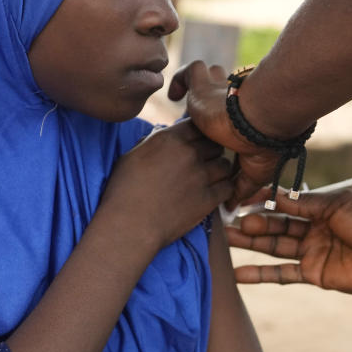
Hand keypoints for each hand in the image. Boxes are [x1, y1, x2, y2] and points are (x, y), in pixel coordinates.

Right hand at [100, 119, 231, 249]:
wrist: (128, 226)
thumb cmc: (123, 192)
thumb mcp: (132, 156)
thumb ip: (153, 142)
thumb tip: (162, 135)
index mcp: (169, 139)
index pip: (198, 125)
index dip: (199, 134)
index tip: (196, 143)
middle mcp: (189, 154)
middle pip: (215, 144)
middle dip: (211, 152)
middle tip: (204, 163)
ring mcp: (201, 177)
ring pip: (225, 165)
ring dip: (219, 171)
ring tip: (210, 179)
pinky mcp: (208, 200)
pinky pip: (228, 188)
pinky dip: (224, 190)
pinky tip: (215, 194)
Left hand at [168, 61, 279, 205]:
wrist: (259, 123)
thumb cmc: (263, 147)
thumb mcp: (253, 174)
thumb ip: (239, 188)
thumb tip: (230, 207)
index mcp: (238, 126)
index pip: (225, 123)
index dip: (217, 131)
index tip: (204, 149)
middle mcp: (229, 107)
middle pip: (217, 98)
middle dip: (210, 106)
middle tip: (194, 128)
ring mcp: (217, 93)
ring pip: (208, 75)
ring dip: (199, 84)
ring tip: (184, 99)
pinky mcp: (204, 86)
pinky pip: (190, 72)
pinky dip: (181, 79)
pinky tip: (176, 95)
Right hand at [225, 187, 351, 296]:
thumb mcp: (337, 205)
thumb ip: (304, 204)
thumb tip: (272, 196)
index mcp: (319, 208)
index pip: (283, 203)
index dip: (262, 200)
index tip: (240, 195)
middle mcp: (312, 229)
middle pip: (275, 225)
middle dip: (252, 221)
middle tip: (228, 218)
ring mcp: (311, 252)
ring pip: (274, 247)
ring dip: (250, 243)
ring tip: (225, 239)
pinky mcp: (314, 275)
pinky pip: (282, 274)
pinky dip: (261, 275)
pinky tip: (239, 273)